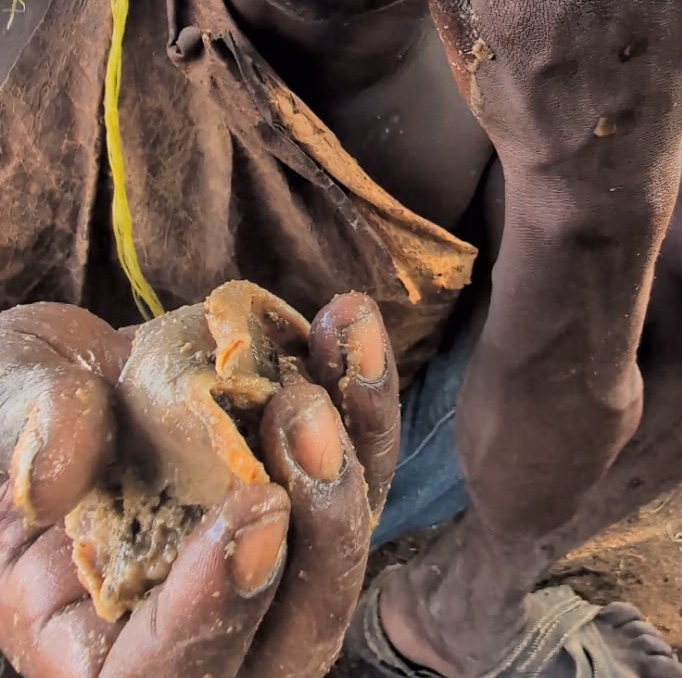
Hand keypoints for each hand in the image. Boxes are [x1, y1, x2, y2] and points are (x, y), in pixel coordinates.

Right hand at [0, 294, 398, 677]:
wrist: (67, 374)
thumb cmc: (15, 412)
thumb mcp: (0, 409)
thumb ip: (22, 437)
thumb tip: (49, 478)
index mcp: (95, 640)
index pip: (164, 675)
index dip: (215, 612)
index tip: (255, 508)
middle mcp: (193, 616)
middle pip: (290, 636)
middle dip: (320, 532)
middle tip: (302, 414)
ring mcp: (260, 553)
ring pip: (341, 546)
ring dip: (357, 449)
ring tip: (343, 348)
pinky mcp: (301, 487)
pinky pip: (355, 463)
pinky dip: (363, 394)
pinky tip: (349, 321)